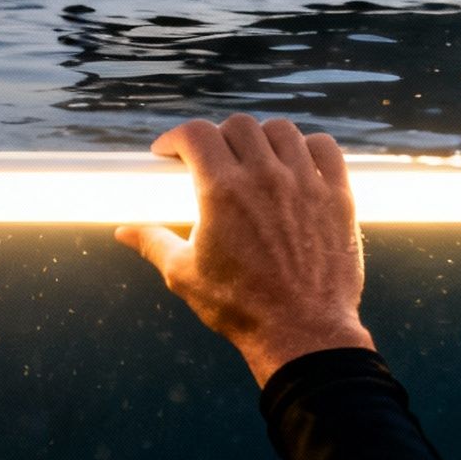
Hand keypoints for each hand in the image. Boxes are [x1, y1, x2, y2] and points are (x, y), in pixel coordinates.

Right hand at [116, 115, 373, 383]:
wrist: (303, 333)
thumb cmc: (239, 307)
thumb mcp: (184, 275)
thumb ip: (153, 243)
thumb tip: (122, 232)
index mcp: (222, 191)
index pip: (195, 133)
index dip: (175, 137)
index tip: (169, 152)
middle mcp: (265, 177)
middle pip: (238, 125)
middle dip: (217, 136)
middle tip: (211, 159)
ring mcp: (306, 183)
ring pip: (281, 130)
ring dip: (261, 138)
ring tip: (254, 158)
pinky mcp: (338, 197)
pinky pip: (325, 148)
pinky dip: (308, 147)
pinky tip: (296, 162)